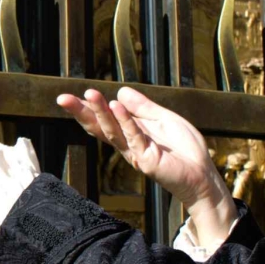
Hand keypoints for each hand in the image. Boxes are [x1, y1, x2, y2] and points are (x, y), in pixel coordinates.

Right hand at [56, 86, 229, 218]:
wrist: (202, 172)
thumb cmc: (184, 149)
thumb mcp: (163, 118)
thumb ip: (143, 107)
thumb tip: (120, 91)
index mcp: (129, 133)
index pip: (102, 120)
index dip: (86, 109)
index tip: (70, 96)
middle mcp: (127, 144)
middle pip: (99, 127)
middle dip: (81, 112)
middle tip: (62, 98)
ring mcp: (135, 152)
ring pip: (112, 130)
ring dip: (100, 112)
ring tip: (90, 94)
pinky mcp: (147, 159)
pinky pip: (134, 136)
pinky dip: (125, 120)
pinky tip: (116, 105)